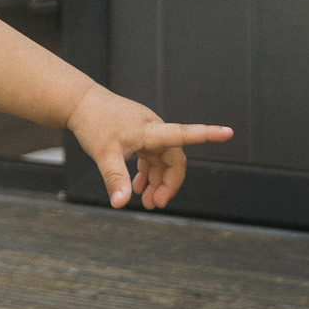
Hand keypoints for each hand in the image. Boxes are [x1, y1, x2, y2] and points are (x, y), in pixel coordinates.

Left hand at [67, 83, 231, 209]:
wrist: (80, 103)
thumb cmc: (93, 123)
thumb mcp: (104, 154)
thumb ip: (115, 179)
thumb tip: (121, 204)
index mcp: (151, 130)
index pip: (185, 133)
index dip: (208, 134)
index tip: (228, 132)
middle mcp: (154, 130)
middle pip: (174, 160)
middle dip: (169, 183)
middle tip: (155, 205)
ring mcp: (147, 133)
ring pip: (162, 161)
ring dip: (157, 182)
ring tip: (146, 202)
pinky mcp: (139, 135)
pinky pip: (151, 158)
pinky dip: (146, 174)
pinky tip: (137, 188)